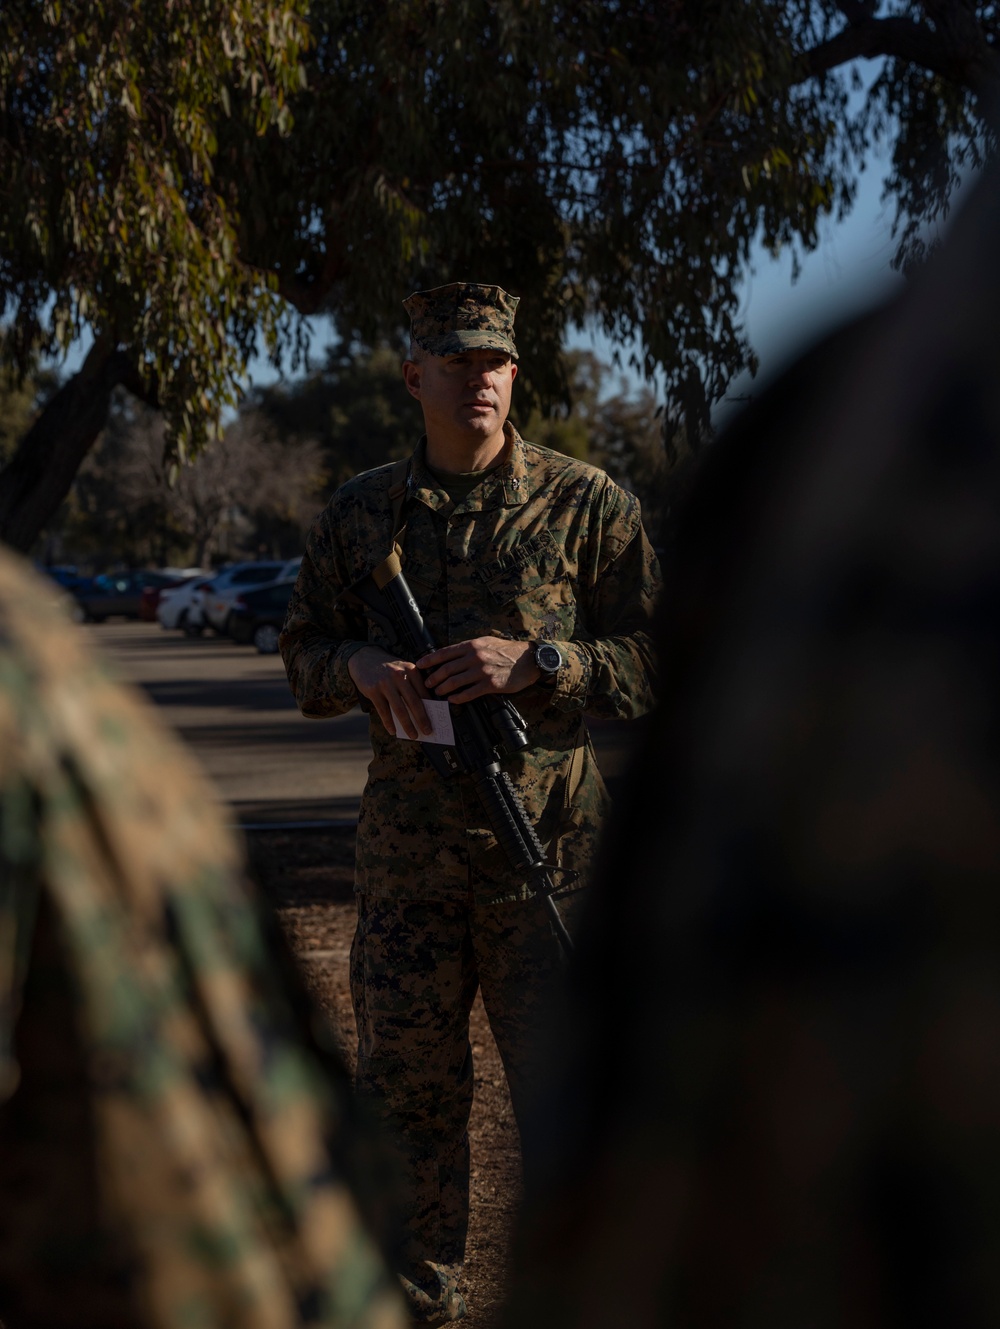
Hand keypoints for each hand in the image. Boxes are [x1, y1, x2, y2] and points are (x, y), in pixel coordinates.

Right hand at [348, 645, 432, 738]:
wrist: (364, 658)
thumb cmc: (389, 670)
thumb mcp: (403, 671)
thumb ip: (414, 686)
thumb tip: (425, 711)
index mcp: (411, 670)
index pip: (424, 693)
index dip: (431, 709)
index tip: (436, 721)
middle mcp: (399, 675)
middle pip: (414, 702)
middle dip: (422, 719)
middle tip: (428, 732)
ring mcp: (385, 683)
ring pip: (399, 709)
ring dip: (408, 725)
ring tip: (413, 735)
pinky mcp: (373, 690)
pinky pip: (383, 710)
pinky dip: (389, 723)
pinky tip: (393, 731)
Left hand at [416, 637, 539, 702]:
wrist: (527, 660)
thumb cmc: (507, 650)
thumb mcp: (486, 642)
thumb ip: (469, 648)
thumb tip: (451, 655)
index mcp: (472, 646)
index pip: (445, 653)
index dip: (430, 660)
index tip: (420, 665)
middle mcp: (475, 657)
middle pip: (446, 669)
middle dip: (433, 678)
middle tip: (427, 684)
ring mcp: (482, 671)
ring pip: (455, 682)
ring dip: (443, 689)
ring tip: (437, 693)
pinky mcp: (490, 685)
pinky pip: (469, 693)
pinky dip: (458, 697)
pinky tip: (453, 700)